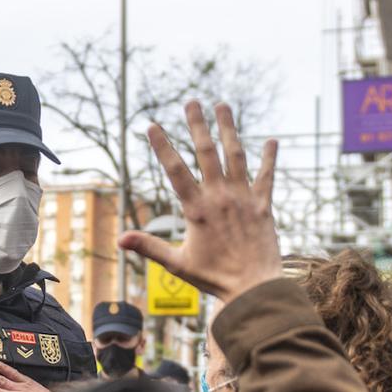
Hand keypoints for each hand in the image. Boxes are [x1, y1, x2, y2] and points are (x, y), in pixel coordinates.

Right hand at [119, 101, 280, 302]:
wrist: (253, 288)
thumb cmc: (214, 278)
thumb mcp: (177, 263)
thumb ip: (149, 246)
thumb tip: (120, 240)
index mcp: (196, 209)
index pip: (175, 170)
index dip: (162, 147)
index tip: (152, 125)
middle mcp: (220, 197)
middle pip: (206, 152)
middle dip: (197, 125)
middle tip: (191, 102)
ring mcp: (243, 198)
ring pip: (235, 155)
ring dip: (229, 129)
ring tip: (223, 106)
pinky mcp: (263, 206)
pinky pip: (267, 176)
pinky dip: (269, 158)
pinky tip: (272, 140)